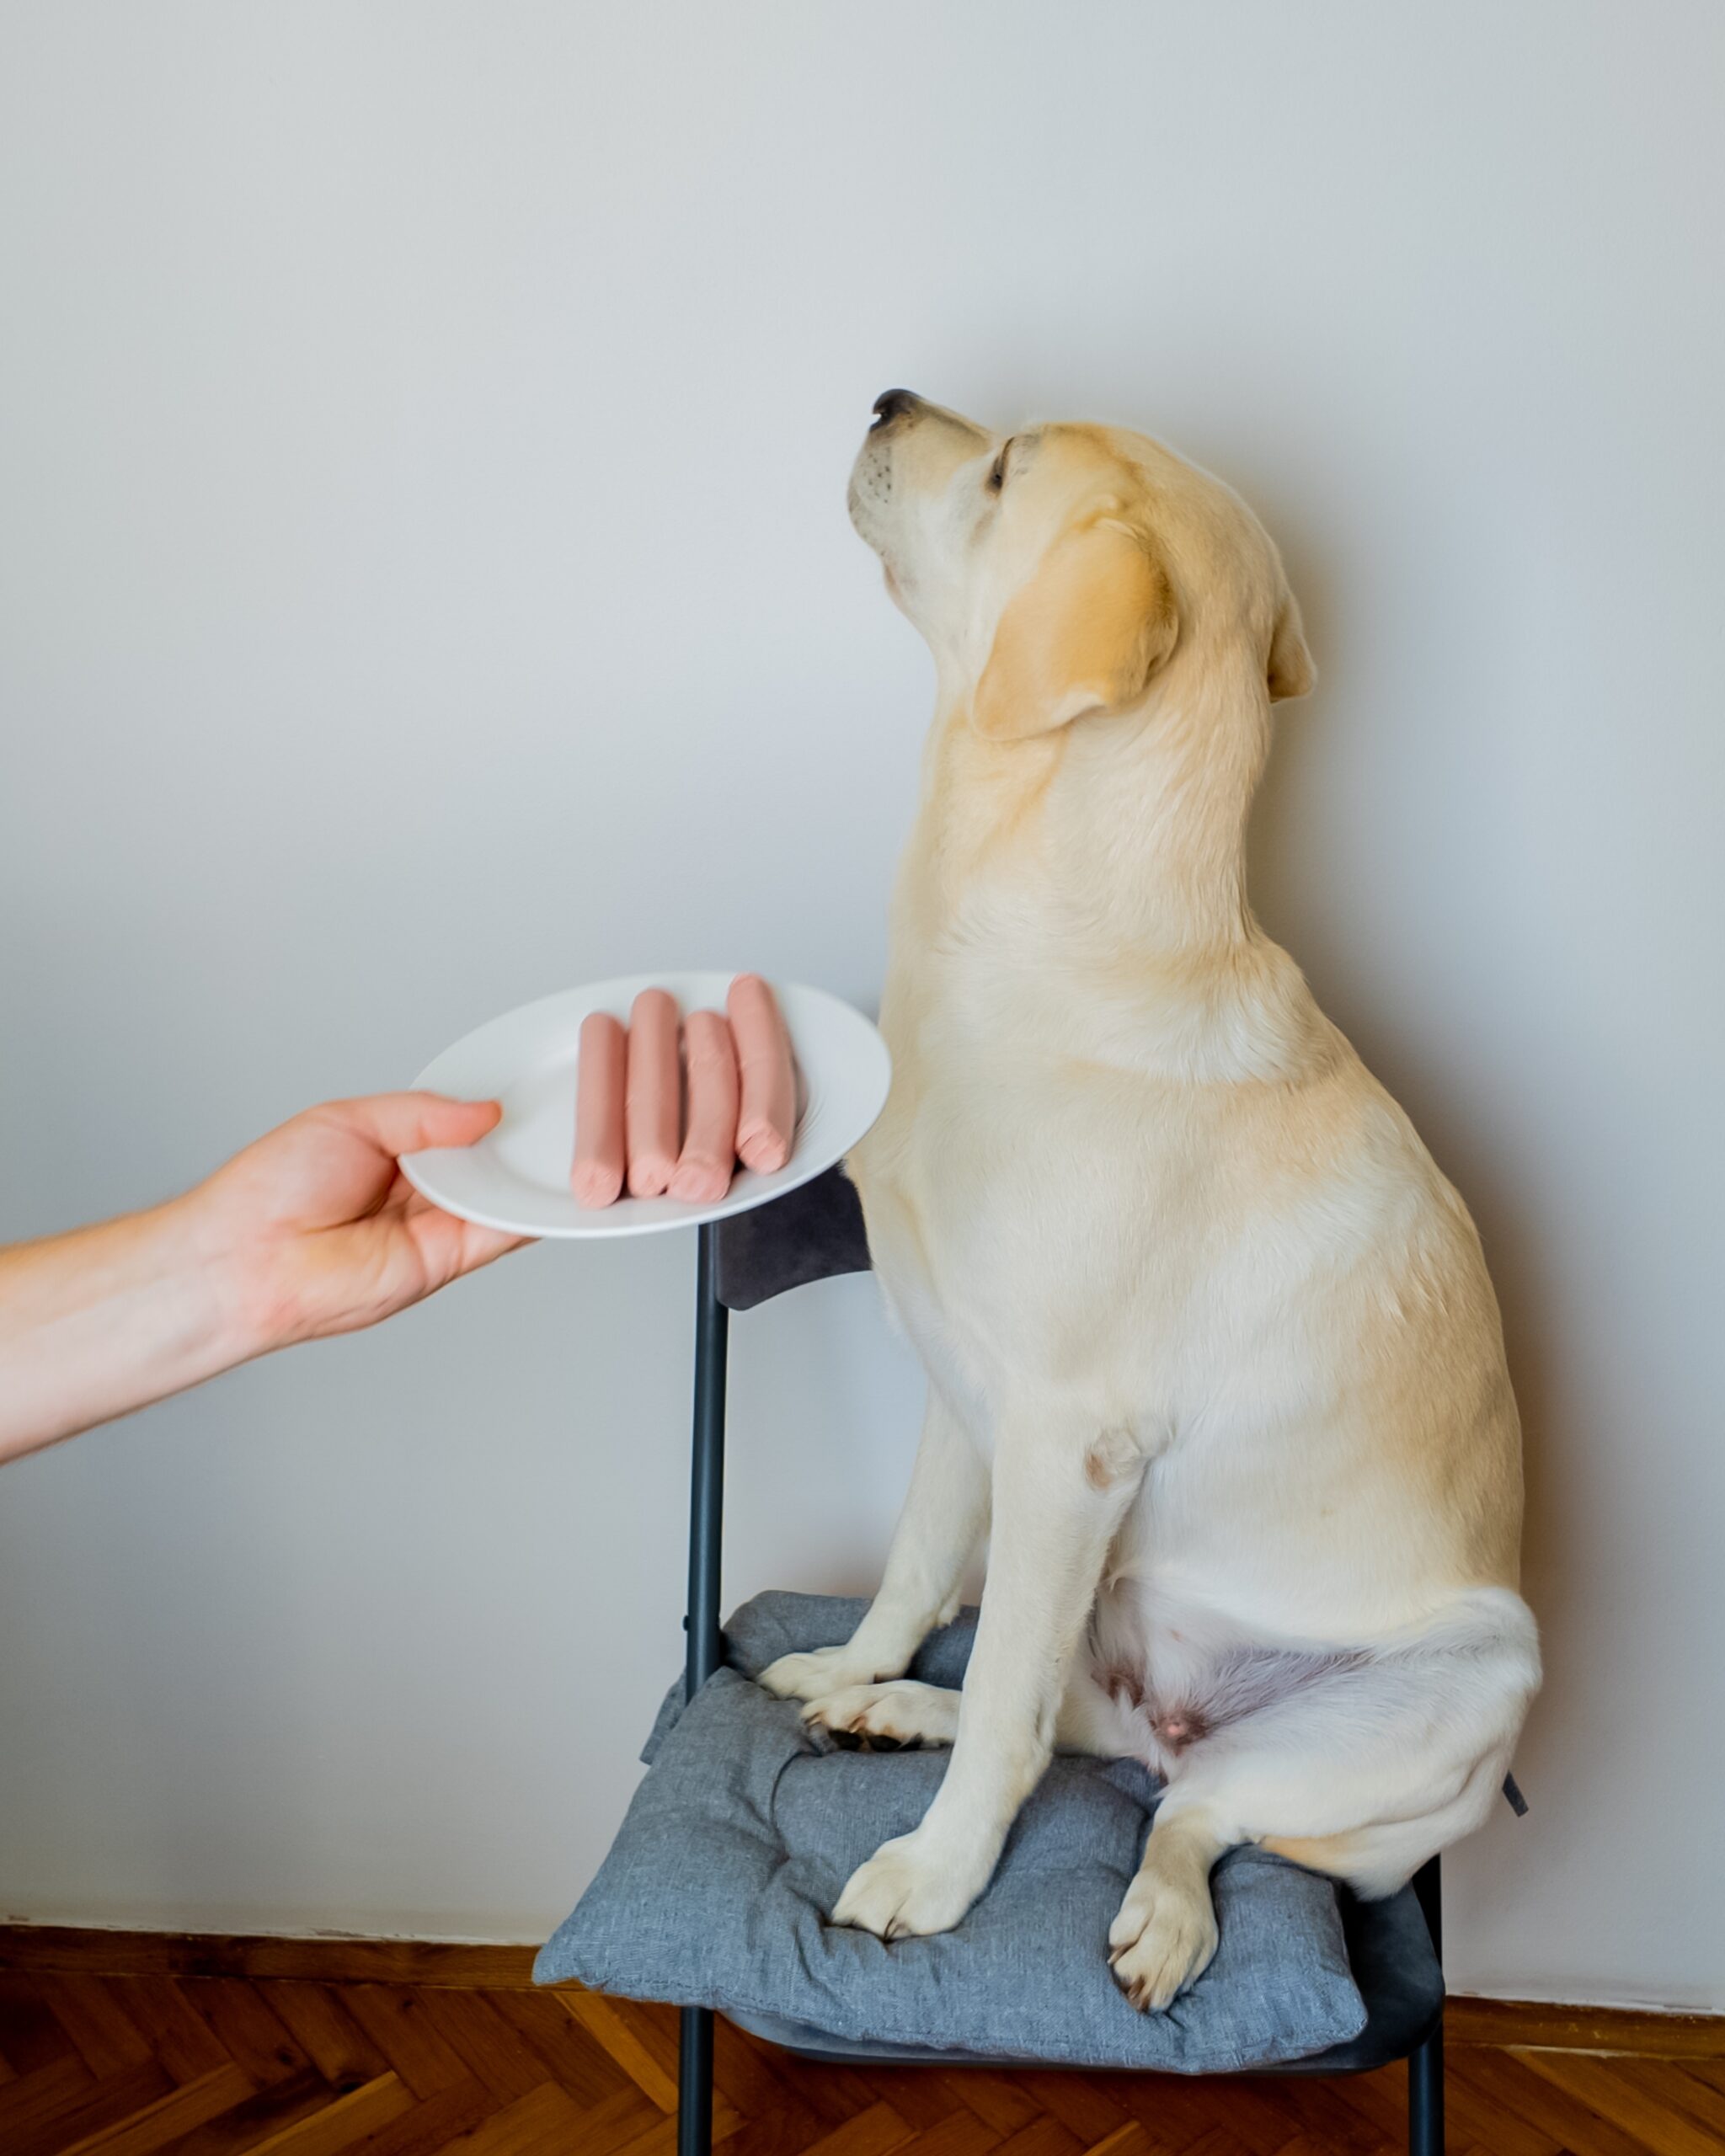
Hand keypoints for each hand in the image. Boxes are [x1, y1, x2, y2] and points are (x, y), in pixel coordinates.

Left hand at [191, 1093, 527, 1355]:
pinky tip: (549, 1186)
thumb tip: (485, 1112)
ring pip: (501, 1196)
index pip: (457, 1129)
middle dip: (516, 1138)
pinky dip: (530, 1213)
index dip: (490, 1111)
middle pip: (486, 1163)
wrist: (249, 1256)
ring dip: (529, 1172)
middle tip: (550, 1110)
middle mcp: (418, 1192)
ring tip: (556, 1138)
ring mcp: (435, 1226)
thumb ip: (423, 1115)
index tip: (522, 1090)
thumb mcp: (350, 1121)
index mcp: (393, 1153)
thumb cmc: (273, 1191)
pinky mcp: (446, 1259)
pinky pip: (501, 1234)